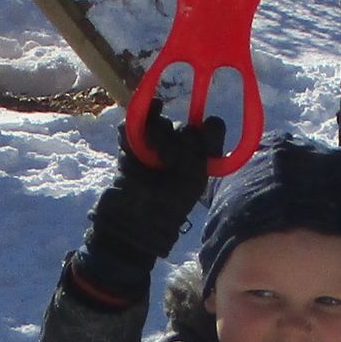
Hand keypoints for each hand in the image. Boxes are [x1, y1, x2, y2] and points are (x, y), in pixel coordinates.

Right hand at [75, 112, 224, 295]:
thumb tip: (187, 128)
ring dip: (156, 134)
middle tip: (170, 162)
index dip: (209, 130)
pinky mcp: (130, 146)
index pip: (211, 128)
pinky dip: (131, 131)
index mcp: (199, 156)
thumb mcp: (192, 181)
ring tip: (152, 153)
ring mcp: (153, 145)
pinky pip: (130, 125)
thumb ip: (196, 151)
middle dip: (178, 139)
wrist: (135, 220)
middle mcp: (179, 146)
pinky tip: (132, 146)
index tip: (205, 144)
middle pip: (181, 124)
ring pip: (157, 121)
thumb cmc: (170, 207)